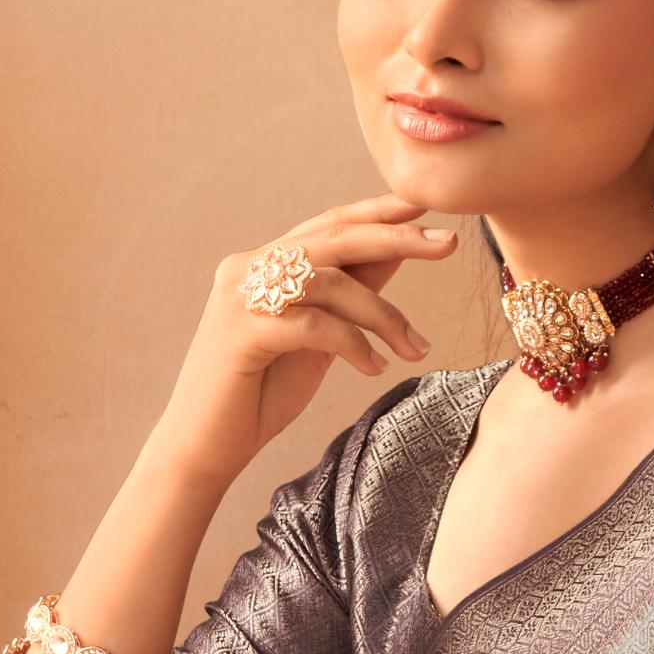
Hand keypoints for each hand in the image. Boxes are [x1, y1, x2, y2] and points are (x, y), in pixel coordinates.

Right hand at [146, 195, 462, 489]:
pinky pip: (313, 324)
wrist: (205, 447)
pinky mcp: (240, 332)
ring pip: (330, 281)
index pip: (330, 225)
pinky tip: (374, 367)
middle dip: (395, 237)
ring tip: (415, 348)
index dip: (378, 211)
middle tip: (447, 244)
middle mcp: (246, 267)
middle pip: (333, 238)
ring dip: (383, 314)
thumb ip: (350, 293)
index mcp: (263, 262)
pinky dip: (352, 343)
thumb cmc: (261, 393)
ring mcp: (239, 297)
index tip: (427, 206)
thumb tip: (398, 251)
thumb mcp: (319, 336)